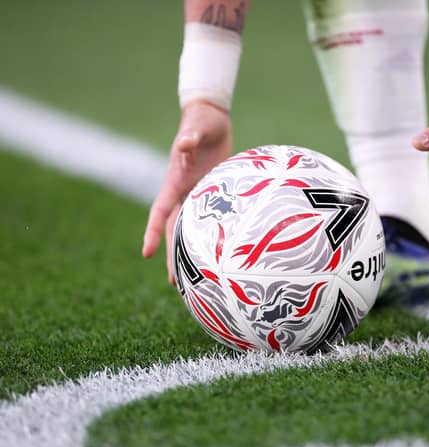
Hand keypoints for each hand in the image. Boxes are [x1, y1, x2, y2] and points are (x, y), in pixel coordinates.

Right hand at [142, 100, 231, 283]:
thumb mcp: (196, 128)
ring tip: (196, 278)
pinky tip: (221, 253)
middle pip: (175, 230)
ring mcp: (199, 194)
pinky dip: (213, 235)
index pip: (160, 211)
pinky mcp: (214, 193)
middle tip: (175, 284)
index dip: (152, 232)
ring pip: (193, 229)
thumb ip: (191, 137)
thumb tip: (185, 144)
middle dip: (174, 255)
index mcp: (175, 181)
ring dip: (192, 251)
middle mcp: (184, 192)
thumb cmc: (201, 121)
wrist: (211, 118)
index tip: (146, 253)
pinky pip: (212, 219)